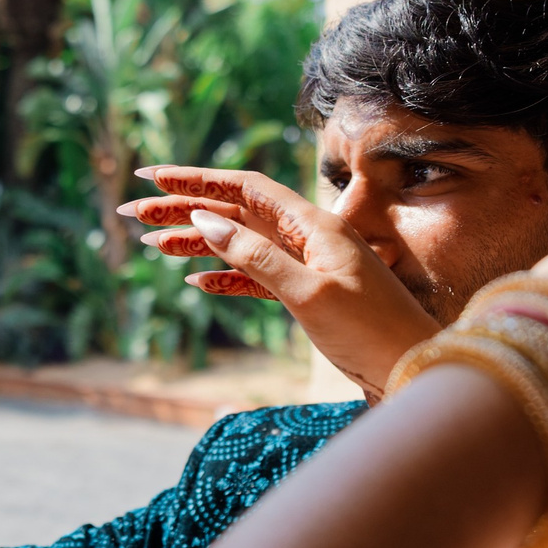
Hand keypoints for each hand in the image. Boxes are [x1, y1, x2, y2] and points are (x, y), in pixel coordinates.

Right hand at [125, 166, 436, 398]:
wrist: (414, 369)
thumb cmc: (370, 331)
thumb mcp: (307, 293)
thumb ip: (254, 258)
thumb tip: (205, 221)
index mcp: (314, 225)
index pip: (245, 188)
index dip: (196, 180)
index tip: (153, 178)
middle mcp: (310, 237)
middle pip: (237, 213)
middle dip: (184, 211)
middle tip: (133, 214)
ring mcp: (309, 265)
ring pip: (242, 244)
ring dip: (198, 244)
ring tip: (152, 245)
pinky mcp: (309, 294)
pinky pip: (257, 277)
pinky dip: (226, 276)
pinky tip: (196, 281)